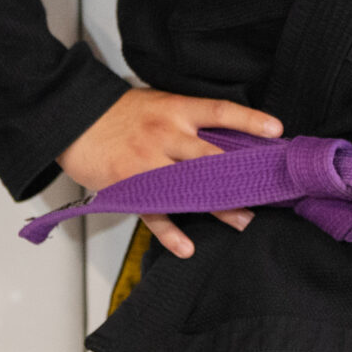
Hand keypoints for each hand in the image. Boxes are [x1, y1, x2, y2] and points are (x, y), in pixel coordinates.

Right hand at [58, 88, 283, 258]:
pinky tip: (186, 248)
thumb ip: (189, 119)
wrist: (75, 118)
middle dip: (238, 177)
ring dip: (217, 206)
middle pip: (210, 157)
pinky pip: (154, 213)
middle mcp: (166, 135)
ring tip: (242, 221)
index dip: (249, 119)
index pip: (220, 111)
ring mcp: (147, 162)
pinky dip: (170, 233)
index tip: (276, 130)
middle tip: (265, 192)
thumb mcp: (159, 103)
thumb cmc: (120, 112)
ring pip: (188, 186)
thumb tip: (227, 136)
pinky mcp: (129, 186)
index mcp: (176, 110)